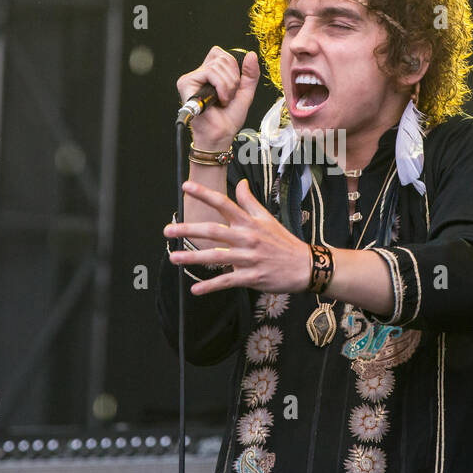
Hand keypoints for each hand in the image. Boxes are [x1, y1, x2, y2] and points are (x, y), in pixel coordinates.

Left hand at [164, 179, 312, 295]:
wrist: (304, 266)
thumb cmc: (284, 242)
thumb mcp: (267, 218)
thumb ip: (250, 201)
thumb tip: (241, 183)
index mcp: (249, 222)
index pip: (224, 203)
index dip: (204, 194)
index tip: (186, 186)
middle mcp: (247, 238)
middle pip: (214, 231)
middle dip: (189, 230)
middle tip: (168, 230)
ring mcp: (249, 258)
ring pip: (216, 257)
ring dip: (193, 257)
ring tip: (174, 257)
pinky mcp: (251, 277)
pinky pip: (227, 281)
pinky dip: (211, 286)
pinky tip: (195, 289)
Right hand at [177, 47, 260, 148]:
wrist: (221, 133)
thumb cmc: (228, 118)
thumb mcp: (245, 92)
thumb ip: (250, 74)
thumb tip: (251, 55)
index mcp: (211, 74)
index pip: (221, 54)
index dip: (233, 67)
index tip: (234, 86)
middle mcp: (200, 74)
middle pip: (222, 58)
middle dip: (233, 78)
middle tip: (229, 95)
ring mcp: (192, 78)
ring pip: (217, 66)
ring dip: (228, 85)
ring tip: (224, 99)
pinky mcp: (186, 83)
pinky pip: (209, 72)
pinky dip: (221, 86)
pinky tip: (219, 99)